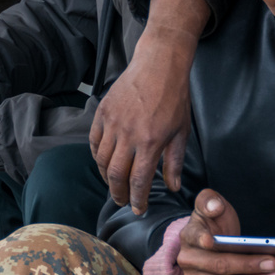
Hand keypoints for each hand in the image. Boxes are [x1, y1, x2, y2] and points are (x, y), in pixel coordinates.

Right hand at [91, 0, 207, 214]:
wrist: (159, 65)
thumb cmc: (174, 98)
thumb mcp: (181, 132)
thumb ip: (175, 162)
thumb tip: (173, 188)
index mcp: (151, 142)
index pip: (140, 181)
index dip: (138, 199)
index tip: (138, 209)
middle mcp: (129, 135)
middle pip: (116, 175)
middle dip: (118, 193)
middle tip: (122, 202)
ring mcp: (113, 123)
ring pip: (101, 159)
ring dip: (106, 176)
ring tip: (114, 183)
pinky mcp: (103, 112)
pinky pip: (93, 141)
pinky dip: (96, 155)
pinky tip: (104, 162)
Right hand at [174, 189, 274, 274]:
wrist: (210, 243)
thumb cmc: (214, 224)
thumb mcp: (211, 205)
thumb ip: (210, 200)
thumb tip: (214, 207)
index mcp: (188, 236)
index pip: (195, 238)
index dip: (204, 240)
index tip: (213, 240)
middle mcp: (187, 261)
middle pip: (219, 266)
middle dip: (248, 266)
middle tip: (273, 264)